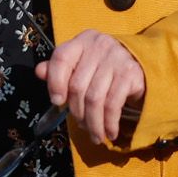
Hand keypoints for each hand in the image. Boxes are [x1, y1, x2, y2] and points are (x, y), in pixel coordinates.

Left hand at [37, 30, 146, 145]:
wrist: (138, 66)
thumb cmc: (101, 68)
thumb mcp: (79, 65)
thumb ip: (58, 70)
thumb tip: (39, 72)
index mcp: (82, 41)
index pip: (62, 58)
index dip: (55, 82)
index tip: (56, 102)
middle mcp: (99, 45)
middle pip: (78, 85)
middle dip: (76, 111)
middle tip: (80, 125)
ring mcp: (117, 58)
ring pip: (95, 98)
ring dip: (93, 123)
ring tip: (94, 135)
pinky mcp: (131, 74)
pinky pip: (113, 104)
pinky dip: (109, 123)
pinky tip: (109, 133)